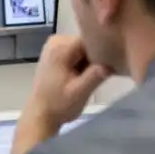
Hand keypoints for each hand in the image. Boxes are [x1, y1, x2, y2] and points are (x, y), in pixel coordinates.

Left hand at [11, 36, 110, 153]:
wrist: (40, 115)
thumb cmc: (58, 105)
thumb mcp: (79, 93)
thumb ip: (95, 76)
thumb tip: (112, 63)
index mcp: (60, 47)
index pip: (91, 38)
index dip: (103, 49)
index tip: (114, 62)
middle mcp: (56, 41)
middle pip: (87, 42)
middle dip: (98, 56)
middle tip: (106, 72)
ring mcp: (55, 46)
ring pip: (84, 48)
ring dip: (92, 61)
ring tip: (98, 75)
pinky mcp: (55, 53)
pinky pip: (77, 52)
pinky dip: (84, 63)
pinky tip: (88, 75)